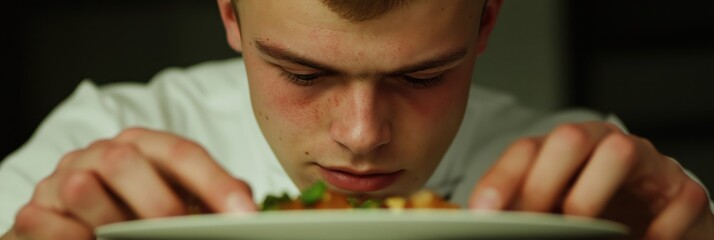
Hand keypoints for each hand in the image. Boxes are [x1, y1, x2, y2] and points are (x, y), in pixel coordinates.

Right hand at [7, 128, 255, 239]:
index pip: (182, 153)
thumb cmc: (135, 209)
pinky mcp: (33, 211)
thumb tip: (247, 198)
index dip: (215, 183)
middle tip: (180, 233)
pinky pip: (45, 223)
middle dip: (158, 203)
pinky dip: (71, 239)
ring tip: (126, 239)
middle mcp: (100, 154)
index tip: (244, 215)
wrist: (74, 225)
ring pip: (83, 189)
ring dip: (109, 223)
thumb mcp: (175, 197)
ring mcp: (63, 179)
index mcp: (143, 146)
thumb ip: (207, 195)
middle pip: (126, 160)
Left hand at [469, 122, 713, 238]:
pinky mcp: (684, 190)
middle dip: (544, 181)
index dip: (503, 179)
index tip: (485, 211)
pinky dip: (657, 231)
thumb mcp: (553, 211)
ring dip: (592, 196)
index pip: (526, 150)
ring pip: (619, 151)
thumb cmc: (594, 215)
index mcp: (564, 148)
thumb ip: (524, 211)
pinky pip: (676, 199)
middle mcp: (604, 144)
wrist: (654, 224)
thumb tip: (489, 223)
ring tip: (585, 230)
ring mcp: (648, 163)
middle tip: (533, 222)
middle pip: (569, 138)